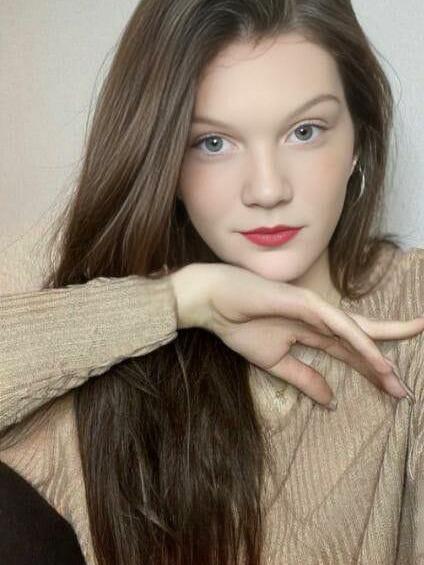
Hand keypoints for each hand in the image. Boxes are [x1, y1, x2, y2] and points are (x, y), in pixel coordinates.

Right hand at [170, 263, 423, 406]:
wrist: (213, 303)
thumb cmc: (239, 326)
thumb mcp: (276, 363)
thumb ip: (304, 379)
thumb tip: (331, 401)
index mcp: (314, 333)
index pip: (351, 353)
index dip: (371, 372)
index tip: (392, 394)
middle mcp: (320, 320)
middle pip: (362, 342)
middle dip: (383, 366)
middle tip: (405, 392)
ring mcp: (316, 309)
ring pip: (357, 333)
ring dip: (378, 357)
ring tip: (398, 382)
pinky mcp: (307, 302)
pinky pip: (339, 326)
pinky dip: (359, 342)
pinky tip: (377, 360)